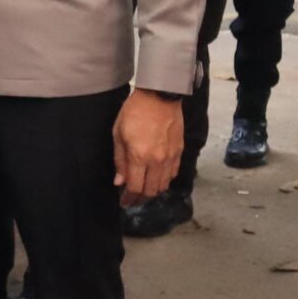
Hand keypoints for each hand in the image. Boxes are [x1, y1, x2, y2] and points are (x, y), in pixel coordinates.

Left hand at [113, 88, 184, 204]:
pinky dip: (164, 181)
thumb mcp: (118, 133)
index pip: (135, 187)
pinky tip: (157, 178)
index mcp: (139, 156)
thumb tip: (120, 182)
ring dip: (153, 191)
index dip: (129, 198)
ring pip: (164, 185)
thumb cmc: (134, 111)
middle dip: (140, 199)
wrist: (160, 96)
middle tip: (132, 200)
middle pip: (151, 191)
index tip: (124, 202)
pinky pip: (173, 174)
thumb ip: (119, 160)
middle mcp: (157, 161)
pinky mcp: (179, 152)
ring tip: (144, 191)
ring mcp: (170, 157)